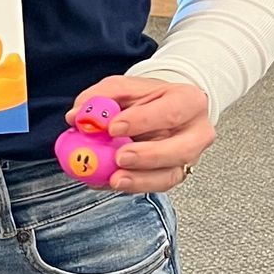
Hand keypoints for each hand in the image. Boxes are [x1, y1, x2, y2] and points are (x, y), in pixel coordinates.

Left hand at [68, 75, 214, 194]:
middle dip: (148, 156)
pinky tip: (110, 182)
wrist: (165, 109)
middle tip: (119, 158)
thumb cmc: (147, 98)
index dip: (142, 121)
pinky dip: (133, 186)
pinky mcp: (176, 174)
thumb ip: (101, 97)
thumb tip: (76, 116)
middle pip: (180, 150)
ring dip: (141, 180)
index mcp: (189, 100)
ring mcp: (189, 157)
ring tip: (114, 179)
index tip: (113, 127)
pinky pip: (157, 185)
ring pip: (170, 175)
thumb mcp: (124, 88)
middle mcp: (197, 132)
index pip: (171, 112)